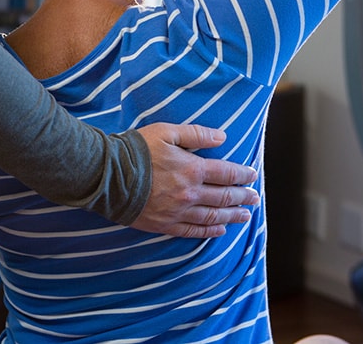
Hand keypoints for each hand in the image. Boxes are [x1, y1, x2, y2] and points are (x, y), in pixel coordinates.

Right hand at [130, 123, 258, 237]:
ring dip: (232, 216)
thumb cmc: (135, 150)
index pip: (226, 173)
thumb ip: (196, 134)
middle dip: (243, 197)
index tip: (252, 175)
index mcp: (192, 169)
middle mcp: (190, 193)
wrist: (107, 175)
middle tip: (255, 198)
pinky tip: (220, 231)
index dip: (242, 175)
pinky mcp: (165, 224)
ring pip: (213, 217)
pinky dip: (210, 232)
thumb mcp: (166, 132)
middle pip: (224, 197)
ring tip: (245, 216)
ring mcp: (178, 212)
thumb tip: (222, 137)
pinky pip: (194, 232)